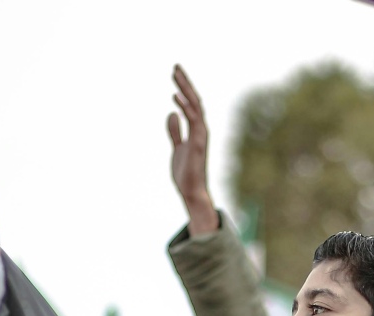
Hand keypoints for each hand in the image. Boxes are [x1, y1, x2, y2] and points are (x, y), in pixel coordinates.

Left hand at [167, 65, 218, 235]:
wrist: (191, 191)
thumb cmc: (186, 172)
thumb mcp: (177, 147)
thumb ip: (175, 131)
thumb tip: (172, 114)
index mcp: (197, 130)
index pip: (192, 104)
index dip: (184, 88)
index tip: (175, 74)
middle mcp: (201, 129)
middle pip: (194, 100)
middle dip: (185, 83)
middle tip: (175, 66)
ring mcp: (201, 135)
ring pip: (195, 106)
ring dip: (185, 89)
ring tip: (175, 74)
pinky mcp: (198, 143)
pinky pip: (193, 121)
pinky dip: (185, 107)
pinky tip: (175, 96)